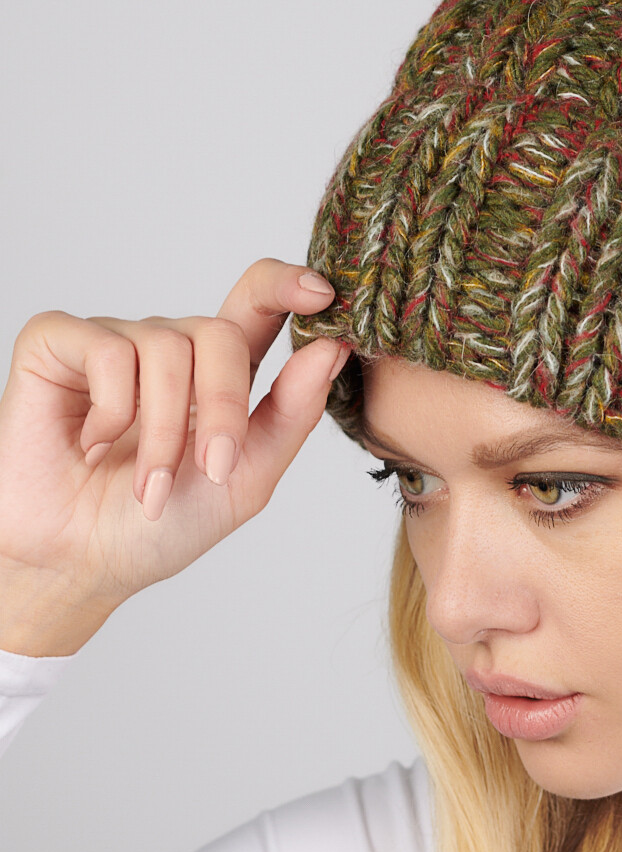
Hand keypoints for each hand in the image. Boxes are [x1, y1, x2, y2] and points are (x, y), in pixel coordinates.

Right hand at [0, 258, 349, 655]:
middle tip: (211, 467)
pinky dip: (110, 411)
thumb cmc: (166, 523)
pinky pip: (107, 351)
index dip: (289, 285)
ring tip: (147, 485)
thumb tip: (332, 348)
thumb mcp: (249, 475)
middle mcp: (172, 345)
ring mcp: (116, 340)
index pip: (260, 301)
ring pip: (166, 349)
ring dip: (163, 431)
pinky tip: (93, 446)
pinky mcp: (59, 344)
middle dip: (223, 407)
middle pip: (220, 332)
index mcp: (223, 369)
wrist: (81, 566)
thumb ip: (294, 410)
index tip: (323, 293)